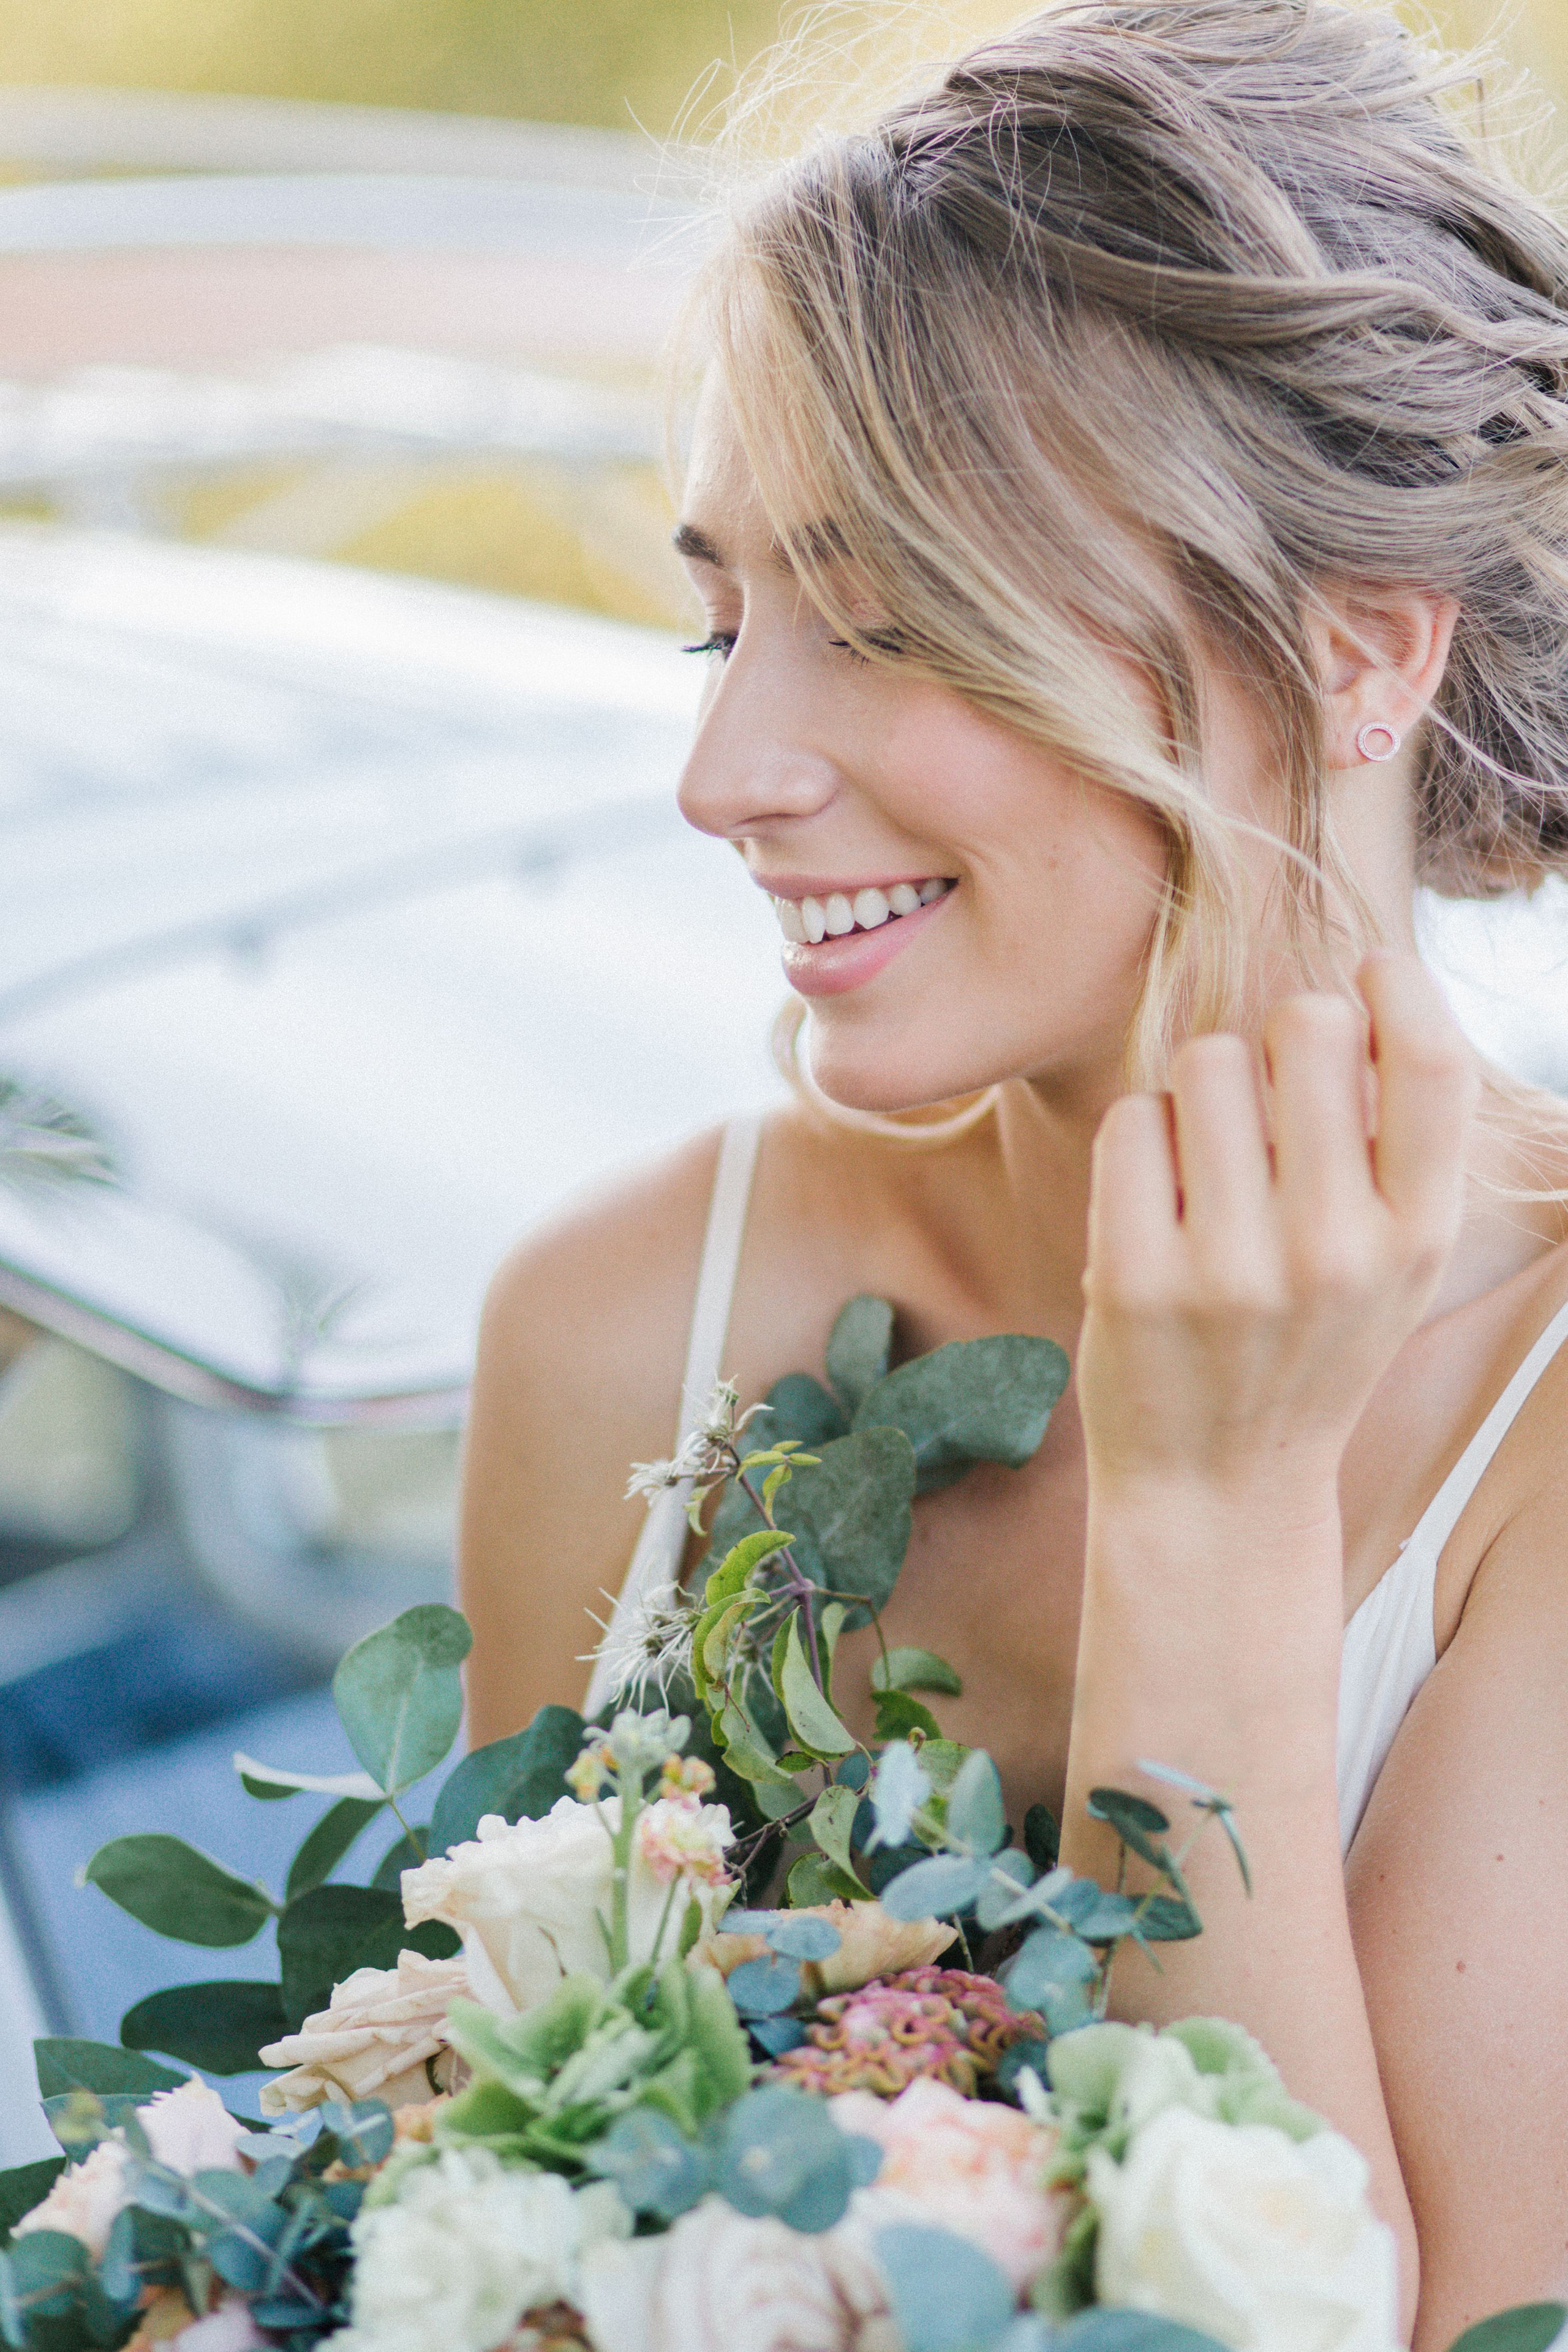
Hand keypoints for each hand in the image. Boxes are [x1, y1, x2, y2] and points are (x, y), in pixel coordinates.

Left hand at [1076, 954, 1476, 1496]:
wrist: (1219, 1487)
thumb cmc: (1307, 1343)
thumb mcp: (1394, 1260)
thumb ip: (1393, 1143)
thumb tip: (1358, 990)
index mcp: (1419, 1236)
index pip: (1433, 1061)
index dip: (1398, 987)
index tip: (1366, 977)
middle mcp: (1334, 1251)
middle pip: (1302, 1027)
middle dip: (1277, 1034)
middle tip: (1265, 1093)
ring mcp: (1229, 1268)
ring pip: (1204, 1062)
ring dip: (1199, 1090)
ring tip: (1207, 1164)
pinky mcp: (1135, 1279)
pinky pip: (1131, 1120)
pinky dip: (1139, 1137)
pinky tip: (1157, 1199)